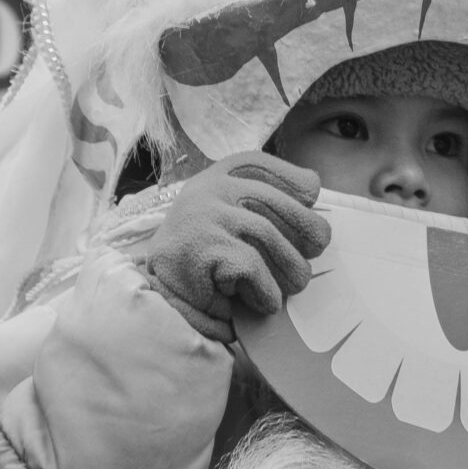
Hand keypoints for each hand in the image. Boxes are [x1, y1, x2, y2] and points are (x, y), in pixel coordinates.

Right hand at [147, 154, 330, 336]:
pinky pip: (252, 267)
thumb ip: (261, 205)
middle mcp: (207, 189)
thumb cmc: (202, 267)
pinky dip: (265, 291)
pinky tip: (260, 302)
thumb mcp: (226, 224)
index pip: (257, 164)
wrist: (154, 304)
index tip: (311, 195)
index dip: (292, 178)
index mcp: (213, 178)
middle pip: (278, 202)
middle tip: (310, 260)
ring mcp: (203, 215)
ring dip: (290, 271)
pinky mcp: (200, 247)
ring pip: (270, 237)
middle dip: (307, 232)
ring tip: (288, 289)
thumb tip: (313, 187)